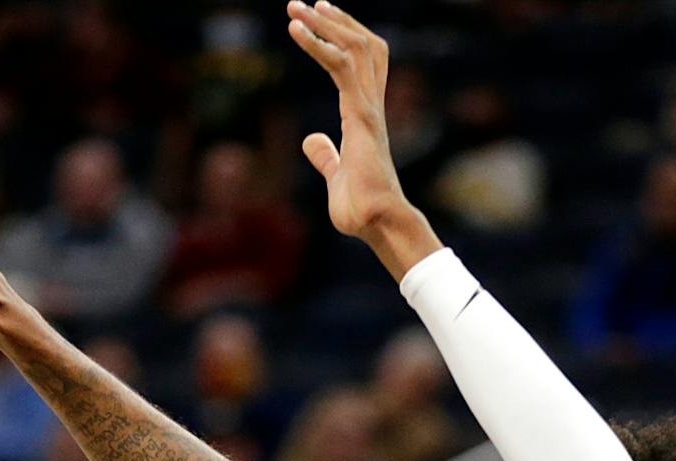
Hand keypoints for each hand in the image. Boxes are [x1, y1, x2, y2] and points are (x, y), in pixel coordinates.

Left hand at [285, 1, 439, 277]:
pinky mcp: (361, 117)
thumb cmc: (362, 210)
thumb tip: (312, 140)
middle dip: (335, 20)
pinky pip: (341, 68)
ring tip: (298, 7)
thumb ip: (327, 156)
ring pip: (354, 48)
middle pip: (363, 46)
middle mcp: (372, 106)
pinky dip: (319, 44)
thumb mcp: (336, 177)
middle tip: (305, 3)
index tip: (318, 18)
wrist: (379, 224)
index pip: (361, 64)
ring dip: (325, 23)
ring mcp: (369, 109)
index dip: (343, 37)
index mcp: (366, 116)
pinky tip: (297, 31)